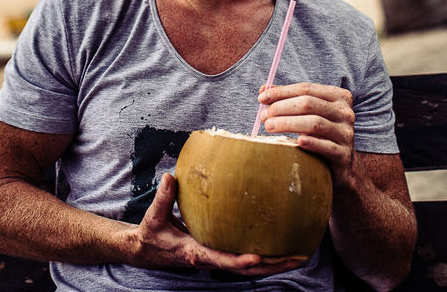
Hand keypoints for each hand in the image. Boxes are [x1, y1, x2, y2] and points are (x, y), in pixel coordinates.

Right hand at [127, 173, 307, 275]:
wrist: (146, 251)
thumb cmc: (151, 234)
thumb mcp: (153, 217)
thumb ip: (163, 197)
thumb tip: (170, 177)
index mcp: (195, 253)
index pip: (220, 260)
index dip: (238, 261)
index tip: (258, 257)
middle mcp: (210, 260)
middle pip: (246, 269)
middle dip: (273, 266)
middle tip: (298, 258)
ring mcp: (216, 259)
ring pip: (250, 268)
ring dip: (275, 264)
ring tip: (300, 256)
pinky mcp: (219, 253)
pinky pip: (246, 259)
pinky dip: (266, 257)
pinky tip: (281, 249)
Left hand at [258, 82, 355, 179]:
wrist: (341, 163)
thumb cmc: (319, 133)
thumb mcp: (308, 112)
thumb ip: (288, 99)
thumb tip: (264, 89)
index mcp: (338, 96)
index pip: (306, 89)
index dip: (282, 92)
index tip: (261, 98)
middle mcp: (345, 112)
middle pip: (309, 104)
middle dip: (282, 108)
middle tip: (264, 116)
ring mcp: (346, 133)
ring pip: (315, 123)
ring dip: (288, 124)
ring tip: (269, 127)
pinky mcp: (344, 154)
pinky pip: (326, 146)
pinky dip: (311, 143)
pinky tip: (296, 142)